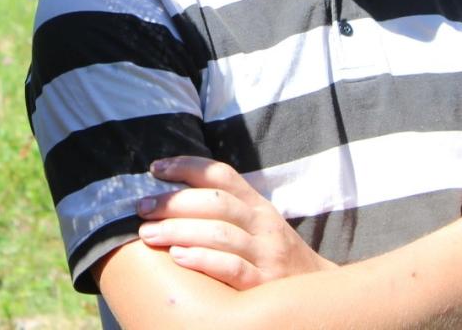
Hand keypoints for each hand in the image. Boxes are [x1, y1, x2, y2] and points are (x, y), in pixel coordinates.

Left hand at [135, 156, 334, 289]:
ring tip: (148, 234)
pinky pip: (232, 268)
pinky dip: (203, 260)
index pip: (222, 174)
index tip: (155, 168)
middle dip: (174, 202)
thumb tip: (170, 195)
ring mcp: (267, 254)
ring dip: (178, 231)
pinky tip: (178, 258)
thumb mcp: (257, 226)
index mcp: (258, 205)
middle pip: (216, 202)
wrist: (318, 294)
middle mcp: (264, 224)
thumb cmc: (273, 256)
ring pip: (220, 233)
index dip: (187, 167)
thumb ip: (226, 210)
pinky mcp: (265, 284)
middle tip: (142, 207)